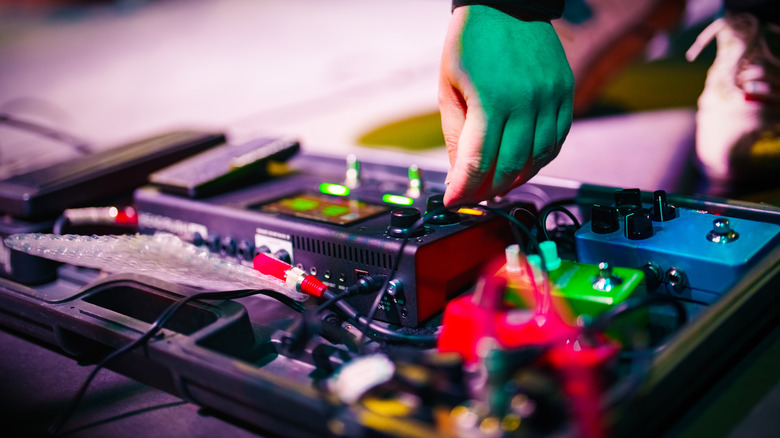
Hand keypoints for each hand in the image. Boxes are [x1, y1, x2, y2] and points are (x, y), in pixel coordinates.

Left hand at [439, 5, 572, 205]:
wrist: (507, 3)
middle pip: (511, 167)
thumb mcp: (450, 87)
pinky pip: (557, 140)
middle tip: (473, 196)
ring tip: (496, 185)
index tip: (453, 200)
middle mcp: (527, 101)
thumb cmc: (471, 42)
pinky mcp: (565, 93)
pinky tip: (522, 165)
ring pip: (538, 159)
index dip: (465, 189)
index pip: (479, 162)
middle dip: (488, 189)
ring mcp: (551, 97)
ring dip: (516, 179)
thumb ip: (457, 134)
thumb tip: (460, 175)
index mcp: (492, 100)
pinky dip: (539, 160)